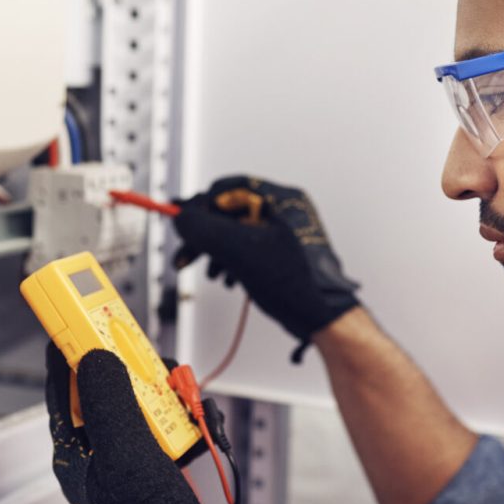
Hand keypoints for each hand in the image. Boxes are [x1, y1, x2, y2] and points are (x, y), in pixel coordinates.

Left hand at [44, 343, 224, 503]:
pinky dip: (184, 420)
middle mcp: (95, 448)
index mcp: (74, 446)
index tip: (82, 308)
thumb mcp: (125, 458)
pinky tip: (201, 429)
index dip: (71, 340)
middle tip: (158, 365)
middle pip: (109, 383)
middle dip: (138, 369)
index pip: (62, 378)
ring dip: (169, 396)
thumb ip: (108, 403)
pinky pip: (164, 426)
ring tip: (190, 406)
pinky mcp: (151, 466)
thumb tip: (92, 356)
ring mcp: (124, 457)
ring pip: (141, 401)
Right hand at [173, 176, 359, 360]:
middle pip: (230, 212)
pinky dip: (232, 261)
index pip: (230, 187)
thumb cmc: (297, 284)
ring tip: (211, 274)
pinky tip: (229, 280)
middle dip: (205, 236)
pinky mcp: (282, 253)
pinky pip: (248, 248)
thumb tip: (182, 218)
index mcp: (281, 199)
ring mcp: (284, 233)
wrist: (322, 317)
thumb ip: (206, 229)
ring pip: (237, 232)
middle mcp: (284, 211)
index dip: (202, 204)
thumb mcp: (241, 251)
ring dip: (216, 252)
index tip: (183, 221)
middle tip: (185, 255)